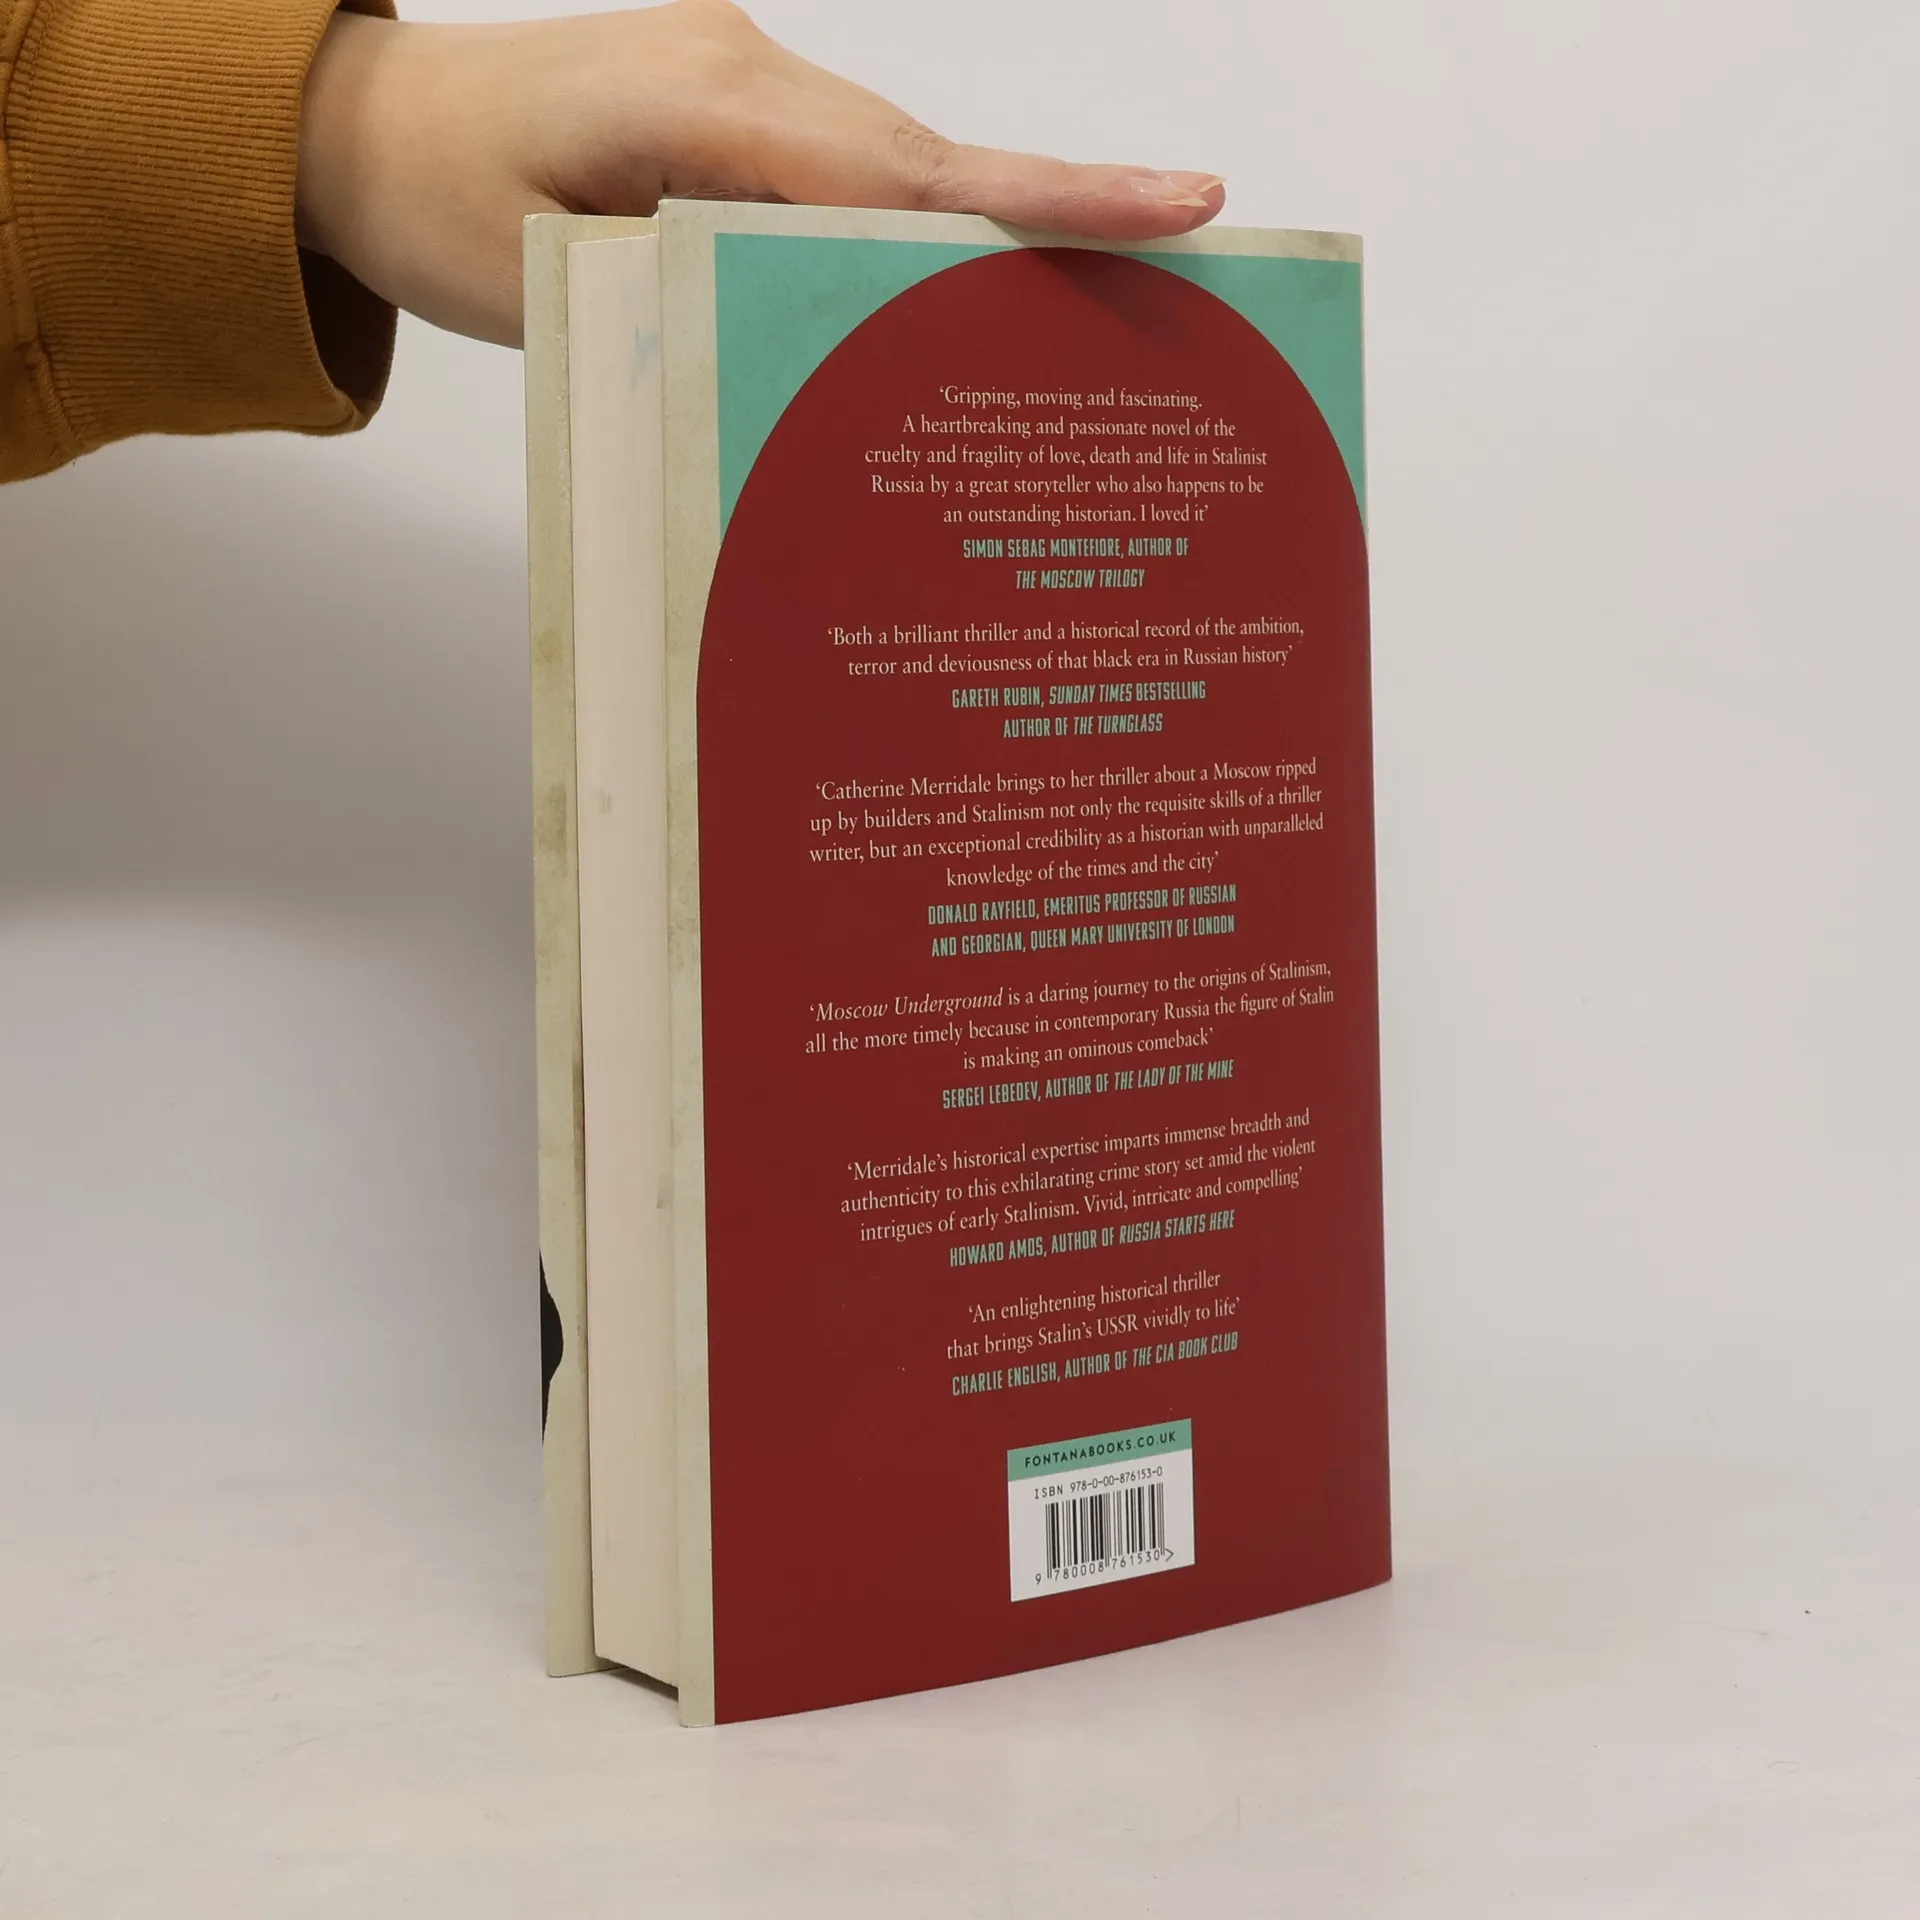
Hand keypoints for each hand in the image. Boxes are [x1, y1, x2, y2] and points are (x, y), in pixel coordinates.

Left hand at [296, 1, 1225, 346]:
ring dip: (979, 246)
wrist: (365, 129)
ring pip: (900, 172)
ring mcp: (747, 80)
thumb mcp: (561, 279)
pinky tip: (948, 306)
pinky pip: (853, 176)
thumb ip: (709, 301)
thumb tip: (843, 355)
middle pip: (932, 166)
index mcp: (705, 104)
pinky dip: (908, 239)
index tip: (1177, 210)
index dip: (1043, 204)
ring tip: (1091, 314)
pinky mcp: (740, 112)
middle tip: (1182, 266)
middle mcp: (747, 71)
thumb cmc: (441, 206)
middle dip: (1052, 225)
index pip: (907, 170)